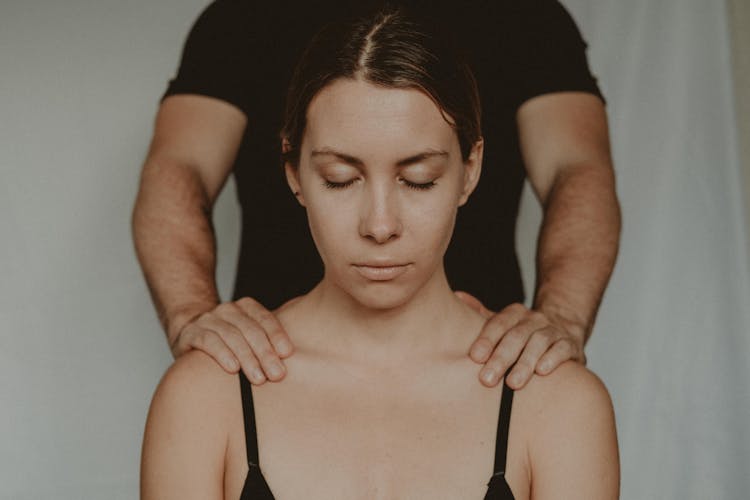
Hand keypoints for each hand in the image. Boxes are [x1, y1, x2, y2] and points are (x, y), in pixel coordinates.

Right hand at [169, 297, 293, 384]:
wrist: (189, 333)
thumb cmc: (227, 341)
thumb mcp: (247, 337)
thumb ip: (265, 343)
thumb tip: (288, 363)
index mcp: (246, 307)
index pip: (265, 319)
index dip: (277, 335)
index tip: (287, 354)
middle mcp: (228, 310)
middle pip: (250, 330)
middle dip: (265, 353)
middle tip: (276, 374)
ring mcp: (208, 319)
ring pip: (232, 336)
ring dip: (247, 358)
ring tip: (258, 378)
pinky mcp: (191, 333)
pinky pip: (209, 341)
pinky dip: (222, 354)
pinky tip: (233, 368)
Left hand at [455, 291, 586, 388]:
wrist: (562, 329)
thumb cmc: (523, 332)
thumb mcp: (502, 323)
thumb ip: (480, 313)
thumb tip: (457, 296)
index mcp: (514, 313)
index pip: (498, 323)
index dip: (486, 339)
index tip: (474, 357)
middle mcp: (534, 319)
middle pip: (516, 336)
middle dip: (501, 358)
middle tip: (487, 379)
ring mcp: (553, 331)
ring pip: (539, 343)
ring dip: (525, 363)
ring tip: (513, 383)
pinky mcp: (570, 345)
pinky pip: (562, 349)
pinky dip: (553, 359)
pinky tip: (542, 371)